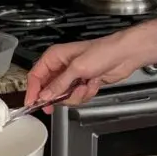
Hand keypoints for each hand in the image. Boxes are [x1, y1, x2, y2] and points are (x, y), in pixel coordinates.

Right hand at [25, 31, 142, 110]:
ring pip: (63, 96)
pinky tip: (93, 84)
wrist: (124, 55)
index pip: (36, 76)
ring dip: (76, 95)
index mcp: (55, 57)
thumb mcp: (77, 68)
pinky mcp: (83, 84)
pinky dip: (86, 94)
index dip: (33, 91)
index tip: (32, 103)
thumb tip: (44, 95)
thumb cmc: (102, 52)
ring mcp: (72, 77)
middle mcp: (61, 67)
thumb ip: (59, 84)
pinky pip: (77, 97)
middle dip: (58, 96)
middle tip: (60, 101)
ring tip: (85, 86)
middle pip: (49, 89)